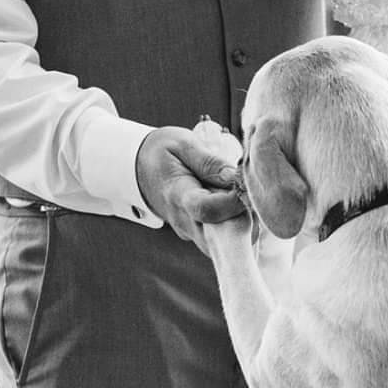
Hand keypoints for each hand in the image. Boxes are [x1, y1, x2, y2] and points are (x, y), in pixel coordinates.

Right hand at [136, 125, 247, 248]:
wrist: (139, 168)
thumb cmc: (163, 152)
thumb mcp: (183, 145)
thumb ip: (210, 162)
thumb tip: (235, 177)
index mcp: (178, 194)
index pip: (206, 210)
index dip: (232, 202)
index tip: (244, 185)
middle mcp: (183, 220)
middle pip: (219, 237)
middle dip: (243, 220)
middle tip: (248, 194)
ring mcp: (189, 231)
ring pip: (223, 243)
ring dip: (241, 223)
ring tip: (240, 194)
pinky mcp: (196, 233)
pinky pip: (220, 238)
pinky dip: (234, 223)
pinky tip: (235, 201)